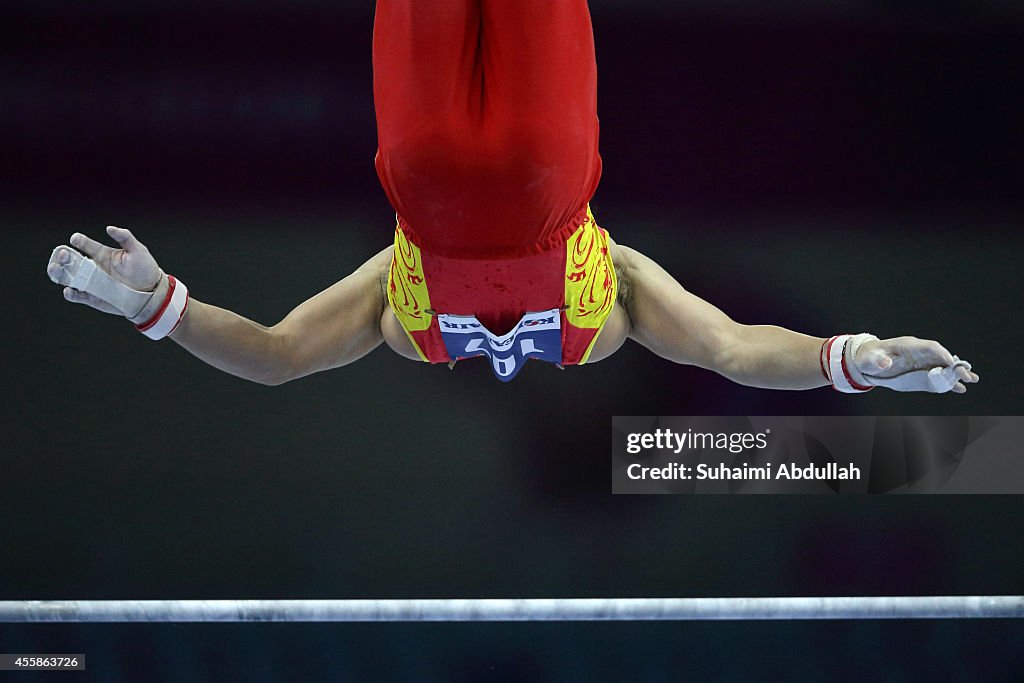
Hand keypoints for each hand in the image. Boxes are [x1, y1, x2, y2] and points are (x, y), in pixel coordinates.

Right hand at [47, 226, 161, 314]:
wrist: (151, 293)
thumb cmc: (145, 269)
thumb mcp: (137, 250)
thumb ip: (124, 237)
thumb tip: (109, 228)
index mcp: (101, 254)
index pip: (85, 245)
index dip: (78, 240)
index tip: (75, 239)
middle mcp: (93, 267)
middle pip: (69, 260)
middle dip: (62, 256)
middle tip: (65, 255)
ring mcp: (91, 282)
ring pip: (67, 277)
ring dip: (58, 272)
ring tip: (57, 269)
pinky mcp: (92, 297)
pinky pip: (76, 295)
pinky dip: (70, 294)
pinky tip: (69, 290)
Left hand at [854, 336, 978, 393]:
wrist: (867, 361)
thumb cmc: (869, 356)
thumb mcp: (870, 358)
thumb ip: (878, 360)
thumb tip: (887, 362)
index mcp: (909, 345)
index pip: (931, 347)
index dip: (942, 355)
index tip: (952, 363)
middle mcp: (920, 353)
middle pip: (941, 357)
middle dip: (955, 365)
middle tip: (968, 376)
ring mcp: (922, 363)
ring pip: (943, 366)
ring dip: (957, 373)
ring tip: (972, 380)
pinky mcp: (920, 373)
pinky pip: (937, 377)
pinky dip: (948, 382)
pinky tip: (959, 389)